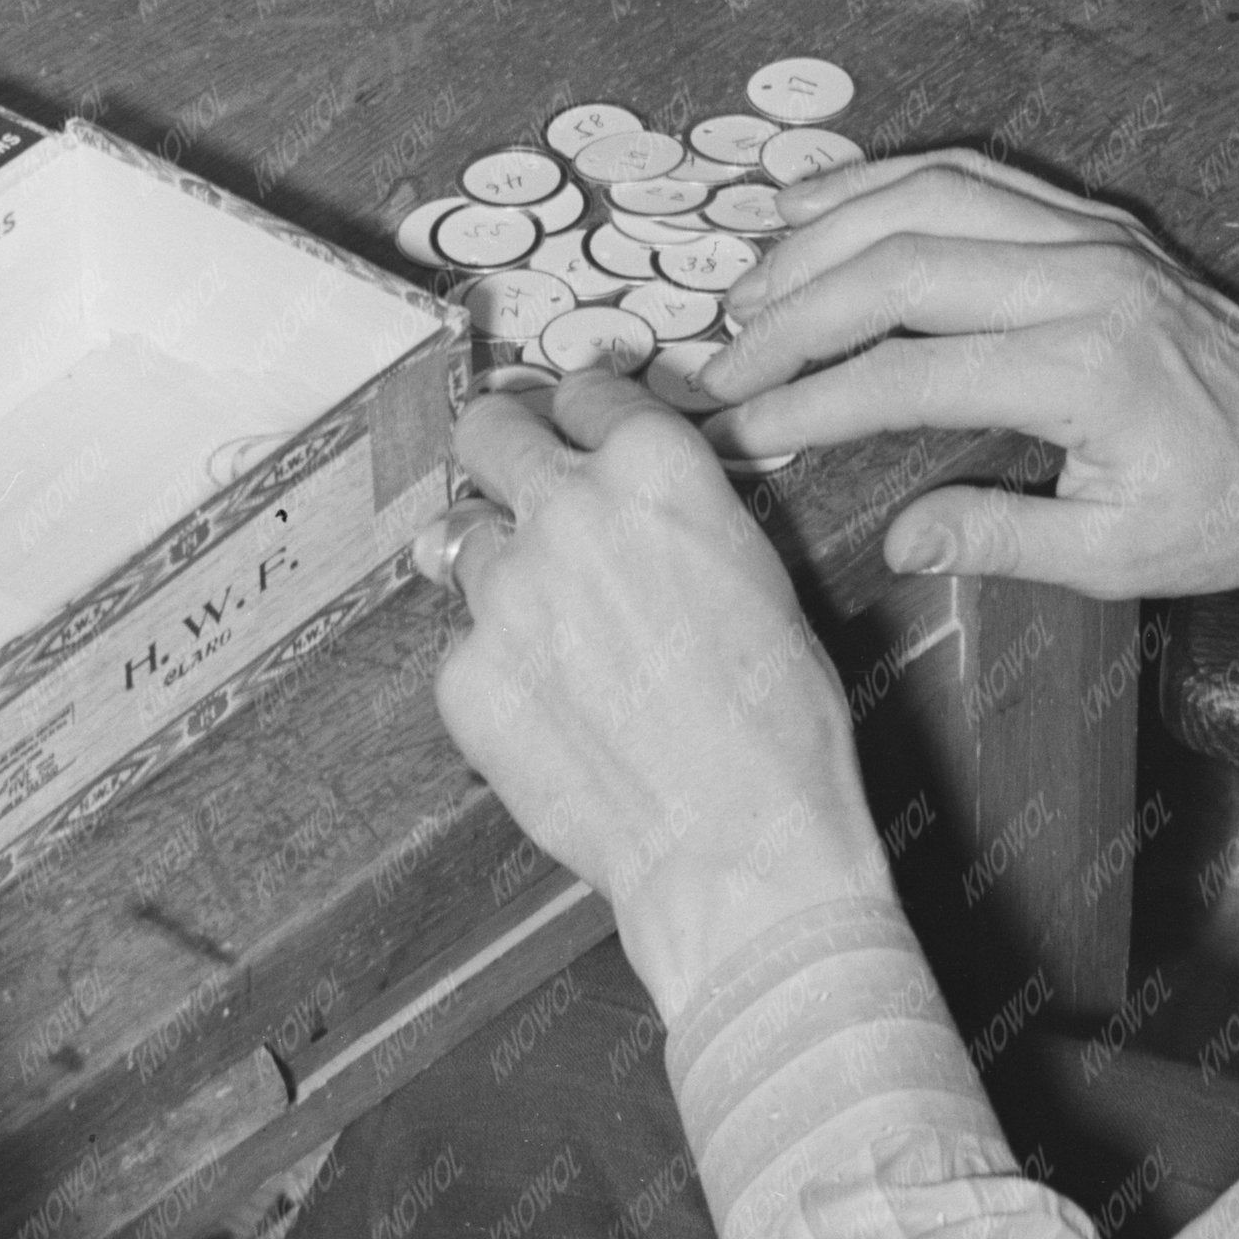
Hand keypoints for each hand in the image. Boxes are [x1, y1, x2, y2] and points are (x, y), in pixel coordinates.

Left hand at [424, 376, 888, 1014]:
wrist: (739, 846)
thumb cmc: (776, 720)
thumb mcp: (753, 572)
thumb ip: (669, 514)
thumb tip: (614, 500)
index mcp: (654, 467)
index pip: (583, 391)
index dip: (582, 418)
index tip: (577, 435)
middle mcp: (566, 509)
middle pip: (487, 430)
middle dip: (501, 451)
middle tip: (518, 486)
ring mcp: (504, 593)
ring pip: (464, 540)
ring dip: (499, 570)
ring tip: (550, 630)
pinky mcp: (465, 676)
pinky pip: (461, 647)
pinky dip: (494, 667)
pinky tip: (549, 709)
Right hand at [687, 147, 1238, 596]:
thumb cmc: (1226, 512)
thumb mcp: (1120, 557)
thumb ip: (1000, 538)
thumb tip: (896, 540)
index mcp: (1087, 371)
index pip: (912, 374)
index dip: (813, 402)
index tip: (741, 430)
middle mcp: (1083, 280)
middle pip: (904, 264)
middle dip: (796, 309)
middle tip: (724, 358)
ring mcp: (1088, 234)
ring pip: (930, 196)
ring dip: (827, 229)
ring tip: (750, 277)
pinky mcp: (1091, 218)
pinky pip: (971, 174)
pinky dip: (885, 181)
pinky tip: (821, 204)